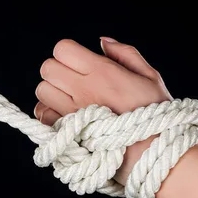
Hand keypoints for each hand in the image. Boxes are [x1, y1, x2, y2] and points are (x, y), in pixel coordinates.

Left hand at [33, 38, 171, 183]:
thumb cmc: (155, 117)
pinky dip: (49, 115)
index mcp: (102, 71)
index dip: (68, 54)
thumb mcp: (149, 77)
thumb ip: (125, 54)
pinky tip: (66, 118)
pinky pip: (43, 116)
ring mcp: (72, 111)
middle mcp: (83, 89)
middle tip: (72, 82)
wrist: (154, 155)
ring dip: (51, 93)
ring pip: (41, 90)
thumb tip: (101, 42)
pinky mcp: (66, 132)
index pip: (62, 49)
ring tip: (69, 101)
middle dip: (57, 72)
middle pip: (47, 68)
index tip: (78, 64)